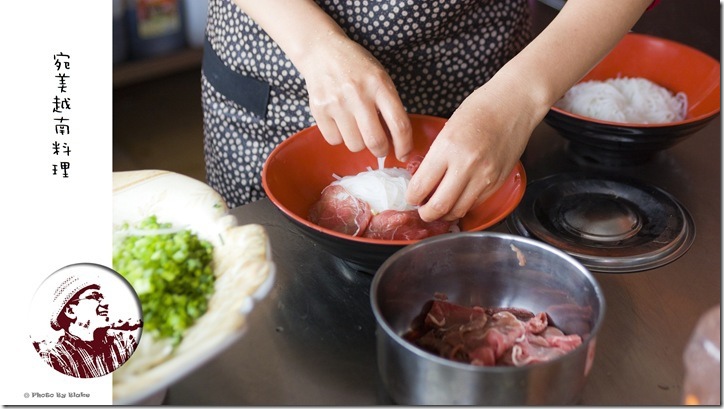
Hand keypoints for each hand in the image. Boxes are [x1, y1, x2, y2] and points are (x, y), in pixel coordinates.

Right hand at [296, 35, 412, 160]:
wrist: (322, 51)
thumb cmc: (356, 67)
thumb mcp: (380, 78)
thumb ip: (388, 105)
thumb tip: (395, 140)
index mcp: (380, 85)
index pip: (399, 124)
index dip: (405, 146)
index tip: (404, 154)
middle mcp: (358, 94)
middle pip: (375, 141)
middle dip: (381, 151)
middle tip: (380, 148)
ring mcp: (337, 103)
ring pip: (354, 145)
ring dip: (359, 143)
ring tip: (357, 129)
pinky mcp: (319, 110)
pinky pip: (334, 140)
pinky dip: (340, 137)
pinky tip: (341, 124)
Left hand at [405, 82, 538, 221]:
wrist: (514, 103)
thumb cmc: (480, 109)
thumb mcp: (447, 129)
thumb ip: (436, 157)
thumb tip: (423, 181)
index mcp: (447, 147)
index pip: (421, 186)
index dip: (412, 198)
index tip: (411, 198)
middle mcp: (466, 165)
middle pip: (439, 207)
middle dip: (426, 214)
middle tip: (422, 210)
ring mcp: (485, 176)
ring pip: (458, 211)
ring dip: (445, 214)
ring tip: (439, 208)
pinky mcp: (498, 182)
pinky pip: (475, 203)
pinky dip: (463, 205)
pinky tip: (458, 199)